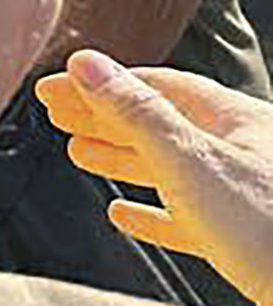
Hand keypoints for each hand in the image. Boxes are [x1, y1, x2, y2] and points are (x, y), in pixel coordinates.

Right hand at [34, 50, 272, 305]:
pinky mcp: (242, 240)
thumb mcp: (189, 160)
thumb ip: (135, 113)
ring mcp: (245, 195)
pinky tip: (124, 214)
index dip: (102, 85)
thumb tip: (87, 66)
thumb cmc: (266, 227)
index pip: (158, 88)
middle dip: (108, 117)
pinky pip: (187, 217)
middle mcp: (244, 152)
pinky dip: (151, 212)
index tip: (54, 88)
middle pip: (163, 123)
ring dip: (123, 159)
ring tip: (78, 153)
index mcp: (238, 121)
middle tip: (58, 114)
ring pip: (172, 168)